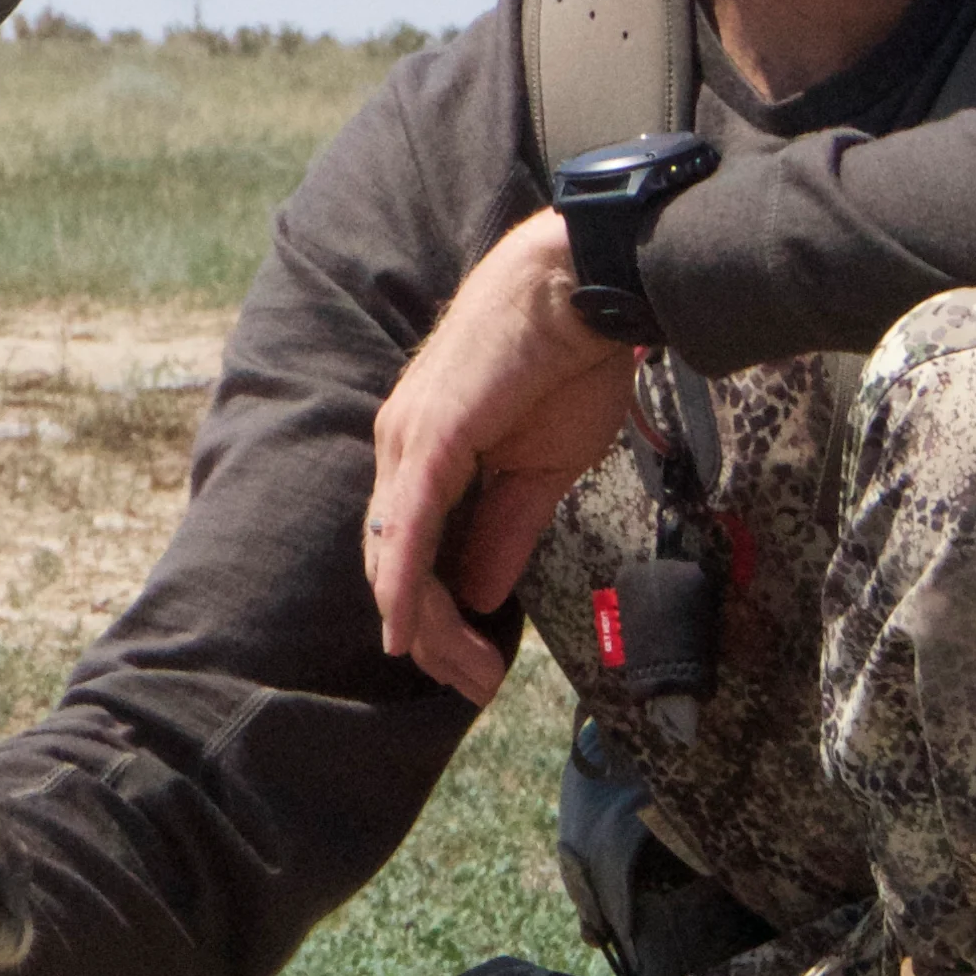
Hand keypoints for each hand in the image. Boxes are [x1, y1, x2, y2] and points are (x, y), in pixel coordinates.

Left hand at [361, 208, 643, 699]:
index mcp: (423, 455)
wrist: (582, 290)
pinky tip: (409, 630)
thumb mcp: (540, 469)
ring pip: (395, 556)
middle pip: (393, 564)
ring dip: (426, 627)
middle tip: (473, 685)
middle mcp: (400, 448)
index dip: (436, 616)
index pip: (410, 552)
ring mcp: (408, 440)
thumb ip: (505, 530)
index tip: (476, 668)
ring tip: (466, 674)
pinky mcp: (430, 436)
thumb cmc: (567, 364)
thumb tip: (480, 594)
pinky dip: (406, 583)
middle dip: (431, 637)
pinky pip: (408, 525)